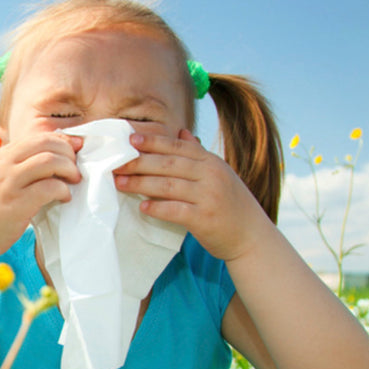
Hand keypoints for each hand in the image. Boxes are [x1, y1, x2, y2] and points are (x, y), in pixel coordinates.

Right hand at [0, 132, 82, 256]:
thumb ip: (11, 162)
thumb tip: (37, 149)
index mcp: (1, 156)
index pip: (38, 137)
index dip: (62, 141)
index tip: (75, 149)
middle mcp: (4, 165)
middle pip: (46, 143)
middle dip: (68, 152)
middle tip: (75, 168)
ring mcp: (9, 183)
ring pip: (50, 161)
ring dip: (69, 169)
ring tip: (74, 181)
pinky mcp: (17, 204)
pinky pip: (49, 188)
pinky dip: (63, 190)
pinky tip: (64, 197)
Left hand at [112, 129, 265, 262]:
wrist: (251, 236)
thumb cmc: (231, 205)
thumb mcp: (219, 174)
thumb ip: (199, 154)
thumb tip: (182, 131)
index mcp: (212, 162)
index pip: (178, 146)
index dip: (154, 141)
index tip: (131, 139)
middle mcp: (211, 175)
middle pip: (169, 164)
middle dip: (140, 162)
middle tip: (117, 163)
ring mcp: (208, 197)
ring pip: (168, 186)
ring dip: (141, 183)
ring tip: (121, 182)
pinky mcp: (205, 219)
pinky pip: (176, 210)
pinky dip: (158, 208)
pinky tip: (142, 206)